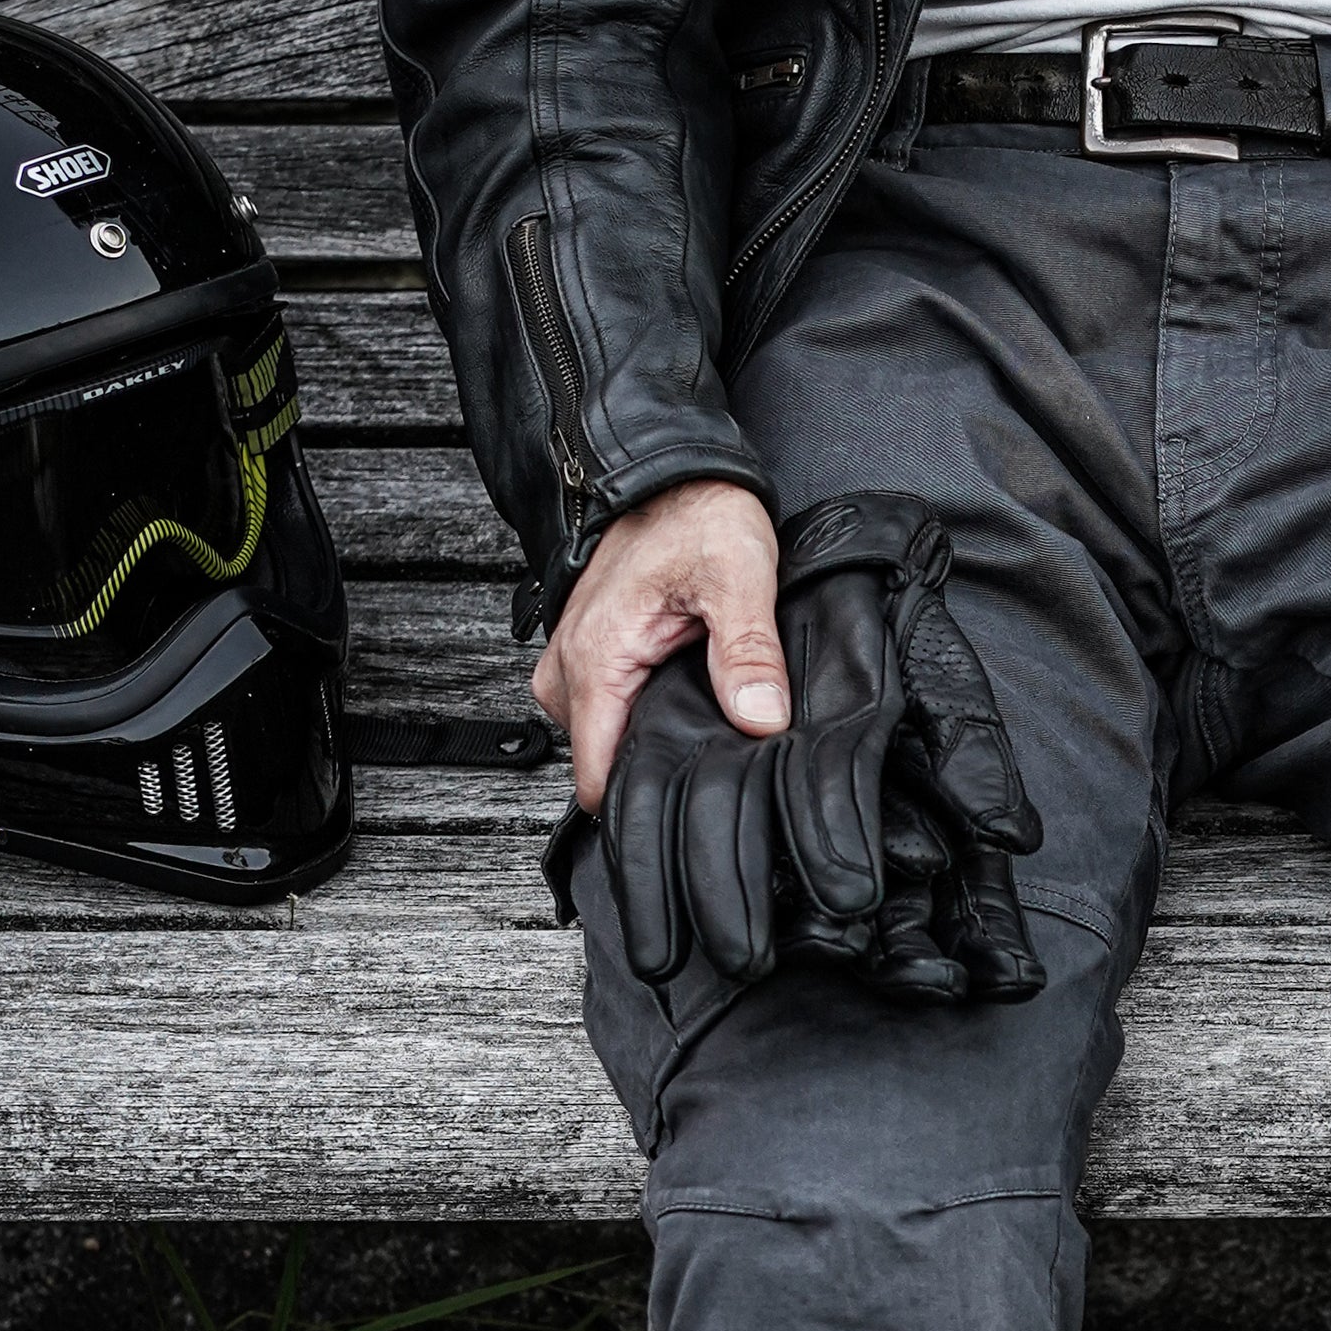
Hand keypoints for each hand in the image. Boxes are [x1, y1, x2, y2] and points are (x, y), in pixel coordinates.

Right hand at [593, 490, 1045, 1004]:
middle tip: (722, 838)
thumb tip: (757, 720)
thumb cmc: (699, 512)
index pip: (599, 785)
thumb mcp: (738, 572)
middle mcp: (572, 676)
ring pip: (610, 752)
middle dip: (657, 804)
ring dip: (656, 769)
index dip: (644, 828)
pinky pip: (615, 725)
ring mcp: (578, 671)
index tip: (693, 862)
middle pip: (605, 777)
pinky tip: (700, 749)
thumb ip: (747, 648)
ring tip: (718, 793)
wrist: (670, 467)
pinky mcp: (597, 665)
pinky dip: (651, 738)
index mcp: (597, 666)